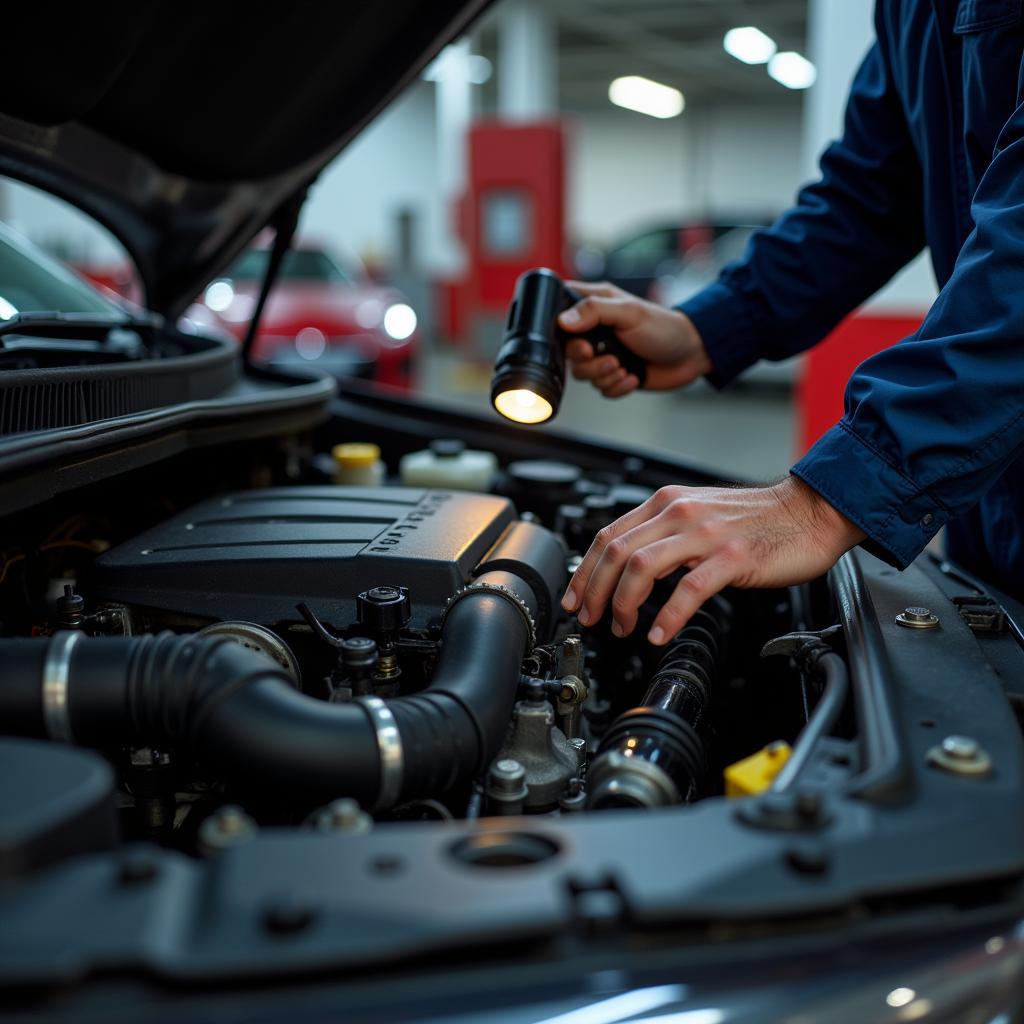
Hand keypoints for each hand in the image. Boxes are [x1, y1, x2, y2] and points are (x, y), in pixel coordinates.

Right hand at [558, 280, 712, 397]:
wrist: (690, 355)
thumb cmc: (665, 327)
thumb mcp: (629, 312)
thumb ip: (594, 312)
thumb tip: (564, 320)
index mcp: (595, 306)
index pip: (561, 311)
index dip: (561, 327)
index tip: (578, 338)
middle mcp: (595, 331)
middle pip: (569, 351)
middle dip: (588, 361)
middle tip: (610, 358)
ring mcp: (603, 354)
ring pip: (583, 374)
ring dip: (604, 376)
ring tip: (623, 367)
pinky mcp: (613, 375)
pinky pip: (601, 389)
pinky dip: (616, 387)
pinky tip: (632, 377)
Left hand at [561, 476, 865, 643]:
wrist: (809, 511)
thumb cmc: (757, 518)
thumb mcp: (698, 514)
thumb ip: (663, 534)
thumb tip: (629, 566)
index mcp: (667, 503)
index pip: (609, 535)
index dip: (584, 571)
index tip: (575, 598)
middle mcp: (679, 513)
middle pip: (616, 553)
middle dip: (594, 592)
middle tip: (590, 619)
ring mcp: (705, 534)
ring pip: (641, 568)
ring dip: (623, 604)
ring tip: (623, 628)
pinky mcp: (732, 558)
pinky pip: (688, 590)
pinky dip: (667, 616)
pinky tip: (659, 634)